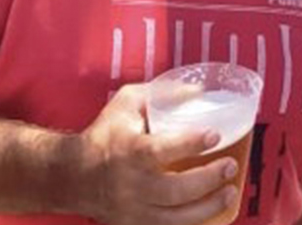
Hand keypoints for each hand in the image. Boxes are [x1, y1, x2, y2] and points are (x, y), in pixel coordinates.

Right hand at [72, 84, 239, 224]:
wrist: (71, 175)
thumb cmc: (104, 134)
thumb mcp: (126, 103)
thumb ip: (162, 93)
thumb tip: (200, 91)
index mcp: (127, 151)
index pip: (160, 150)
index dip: (190, 143)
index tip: (215, 135)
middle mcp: (129, 185)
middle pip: (174, 190)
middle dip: (208, 180)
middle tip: (229, 166)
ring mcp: (131, 211)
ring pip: (175, 218)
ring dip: (208, 207)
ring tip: (230, 192)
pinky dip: (192, 224)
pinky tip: (211, 213)